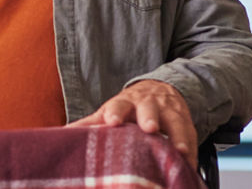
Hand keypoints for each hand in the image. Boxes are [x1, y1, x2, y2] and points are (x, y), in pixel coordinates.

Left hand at [67, 80, 196, 166]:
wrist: (159, 90)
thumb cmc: (129, 107)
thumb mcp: (110, 112)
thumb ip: (90, 125)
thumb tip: (60, 136)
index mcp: (124, 103)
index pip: (117, 106)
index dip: (115, 113)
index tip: (112, 122)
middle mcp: (147, 104)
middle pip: (147, 108)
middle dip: (149, 117)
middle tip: (149, 128)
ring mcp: (168, 111)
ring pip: (174, 120)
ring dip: (177, 135)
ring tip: (179, 151)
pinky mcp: (185, 121)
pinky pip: (190, 134)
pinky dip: (191, 149)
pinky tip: (190, 162)